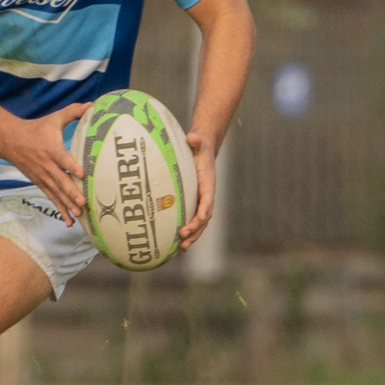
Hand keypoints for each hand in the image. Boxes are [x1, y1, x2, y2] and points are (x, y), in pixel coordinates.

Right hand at [1, 101, 90, 226]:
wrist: (10, 141)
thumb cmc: (37, 129)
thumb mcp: (54, 118)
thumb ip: (73, 112)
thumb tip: (92, 104)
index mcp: (51, 148)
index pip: (62, 158)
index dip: (71, 165)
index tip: (81, 173)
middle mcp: (47, 165)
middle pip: (60, 180)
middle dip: (71, 192)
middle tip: (83, 202)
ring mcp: (43, 177)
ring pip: (56, 193)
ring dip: (67, 204)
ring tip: (79, 214)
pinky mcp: (41, 184)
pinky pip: (52, 198)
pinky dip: (60, 210)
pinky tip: (70, 222)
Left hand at [178, 131, 216, 249]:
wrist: (202, 151)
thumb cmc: (198, 147)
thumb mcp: (197, 142)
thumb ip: (196, 140)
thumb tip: (191, 136)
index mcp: (208, 183)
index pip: (208, 199)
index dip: (204, 210)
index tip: (198, 219)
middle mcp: (207, 195)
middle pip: (204, 217)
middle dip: (196, 229)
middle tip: (183, 238)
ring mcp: (200, 202)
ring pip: (199, 224)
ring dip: (192, 236)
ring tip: (182, 248)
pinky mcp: (193, 204)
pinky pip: (192, 221)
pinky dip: (188, 233)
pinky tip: (176, 243)